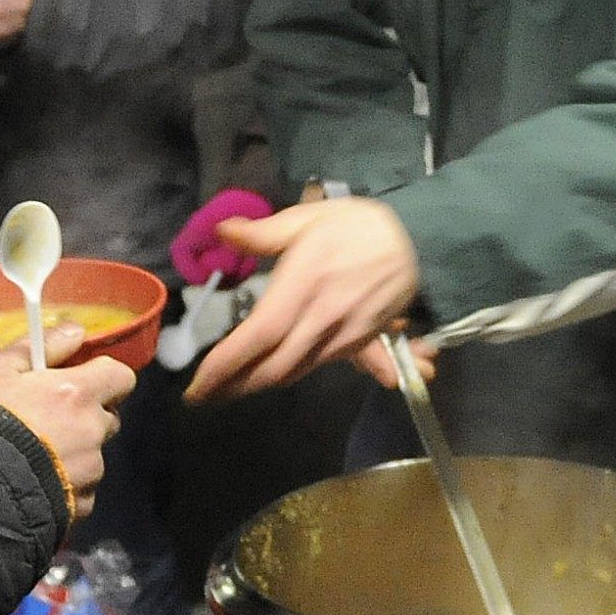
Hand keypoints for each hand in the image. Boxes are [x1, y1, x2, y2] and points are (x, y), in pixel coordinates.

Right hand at [0, 344, 133, 522]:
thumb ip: (42, 345)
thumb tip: (76, 330)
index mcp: (77, 393)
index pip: (121, 376)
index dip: (105, 378)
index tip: (82, 381)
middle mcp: (91, 431)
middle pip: (108, 418)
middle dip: (86, 417)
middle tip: (49, 420)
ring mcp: (89, 471)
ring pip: (94, 456)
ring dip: (75, 454)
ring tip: (34, 457)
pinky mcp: (80, 505)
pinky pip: (82, 490)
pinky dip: (67, 486)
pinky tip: (35, 482)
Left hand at [184, 197, 421, 402]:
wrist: (419, 242)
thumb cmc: (357, 226)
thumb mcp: (308, 219)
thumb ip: (263, 232)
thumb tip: (222, 230)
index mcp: (300, 286)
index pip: (256, 337)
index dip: (224, 367)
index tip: (197, 386)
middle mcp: (318, 319)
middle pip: (271, 368)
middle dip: (234, 387)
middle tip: (204, 395)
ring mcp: (340, 336)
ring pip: (293, 373)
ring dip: (259, 385)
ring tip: (229, 389)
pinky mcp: (358, 343)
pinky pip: (318, 367)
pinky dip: (290, 374)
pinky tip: (272, 374)